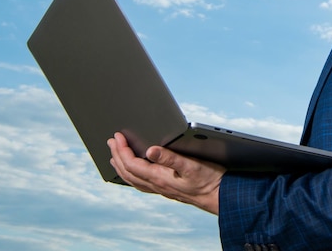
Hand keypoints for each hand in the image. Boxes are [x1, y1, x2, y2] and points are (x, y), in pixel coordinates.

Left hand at [107, 132, 225, 214]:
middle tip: (111, 141)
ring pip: (133, 179)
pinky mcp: (167, 189)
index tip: (117, 136)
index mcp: (159, 177)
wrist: (220, 196)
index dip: (122, 149)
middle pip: (128, 172)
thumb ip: (170, 157)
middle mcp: (157, 185)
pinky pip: (142, 184)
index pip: (132, 163)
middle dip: (117, 155)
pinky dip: (132, 176)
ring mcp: (161, 188)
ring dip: (121, 166)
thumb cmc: (209, 180)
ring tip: (115, 157)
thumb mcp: (191, 165)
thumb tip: (150, 150)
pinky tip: (135, 173)